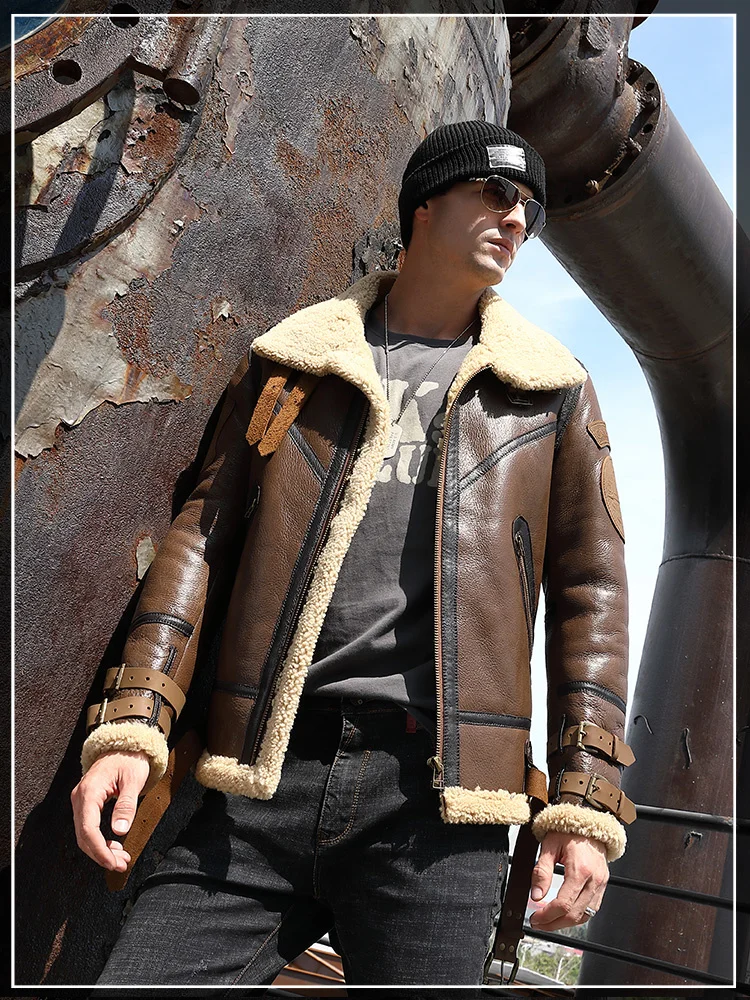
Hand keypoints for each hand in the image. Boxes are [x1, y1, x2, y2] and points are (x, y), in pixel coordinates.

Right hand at [71, 750, 149, 871]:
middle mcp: (80, 797)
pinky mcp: (86, 803)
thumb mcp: (134, 780)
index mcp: (90, 791)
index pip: (89, 830)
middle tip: (121, 864)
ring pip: (85, 834)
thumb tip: (119, 831)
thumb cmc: (130, 759)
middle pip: (84, 836)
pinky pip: (88, 827)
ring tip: (120, 859)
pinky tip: (113, 846)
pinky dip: (100, 840)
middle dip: (101, 854)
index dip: (100, 851)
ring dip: (101, 850)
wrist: (124, 744)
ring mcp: (81, 800)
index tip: (113, 862)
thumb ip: (126, 805)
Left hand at [529, 831, 607, 930]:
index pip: (563, 904)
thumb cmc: (569, 831)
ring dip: (566, 923)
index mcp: (580, 870)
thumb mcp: (549, 845)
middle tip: (538, 923)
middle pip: (574, 915)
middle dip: (553, 923)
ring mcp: (601, 884)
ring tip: (549, 921)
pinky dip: (578, 916)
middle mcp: (594, 880)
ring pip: (585, 916)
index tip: (534, 918)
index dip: (547, 916)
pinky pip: (592, 909)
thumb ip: (542, 871)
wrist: (589, 822)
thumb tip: (536, 895)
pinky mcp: (603, 885)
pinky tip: (565, 914)